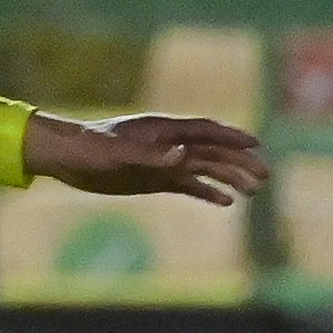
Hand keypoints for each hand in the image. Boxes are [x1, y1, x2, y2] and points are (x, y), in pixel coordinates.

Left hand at [24, 111, 267, 204]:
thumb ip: (151, 156)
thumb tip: (183, 155)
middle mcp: (168, 144)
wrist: (67, 158)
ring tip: (254, 191)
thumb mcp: (118, 156)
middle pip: (212, 151)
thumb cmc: (90, 150)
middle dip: (239, 161)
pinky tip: (226, 202)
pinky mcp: (155, 179)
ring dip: (229, 177)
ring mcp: (163, 162)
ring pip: (205, 168)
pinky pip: (188, 185)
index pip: (205, 132)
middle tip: (265, 176)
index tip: (256, 144)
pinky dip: (207, 191)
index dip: (231, 137)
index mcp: (163, 131)